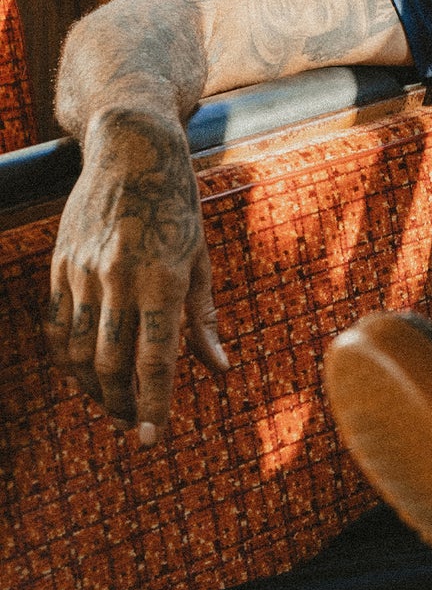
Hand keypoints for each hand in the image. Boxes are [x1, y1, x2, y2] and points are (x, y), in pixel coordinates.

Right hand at [46, 108, 228, 443]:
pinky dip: (68, 358)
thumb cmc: (178, 208)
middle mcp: (118, 278)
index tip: (153, 437)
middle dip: (121, 404)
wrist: (132, 152)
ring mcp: (83, 272)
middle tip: (135, 425)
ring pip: (76, 351)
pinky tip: (85, 372)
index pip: (155, 358)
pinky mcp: (60, 265)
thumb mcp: (203, 259)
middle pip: (110, 363)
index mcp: (163, 278)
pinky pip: (56, 326)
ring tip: (114, 404)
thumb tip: (217, 369)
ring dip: (93, 388)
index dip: (154, 403)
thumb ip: (203, 318)